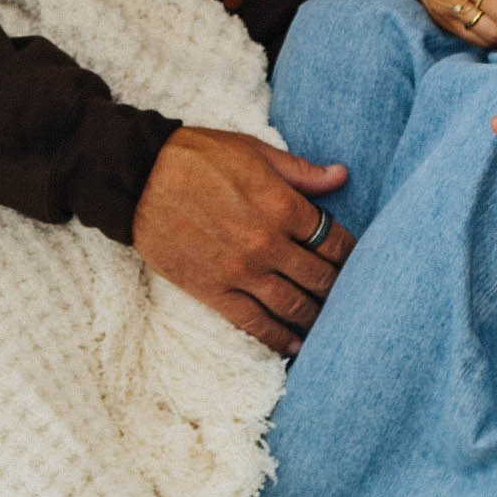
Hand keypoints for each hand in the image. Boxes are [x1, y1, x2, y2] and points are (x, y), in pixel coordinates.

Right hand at [133, 126, 352, 351]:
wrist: (137, 177)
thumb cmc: (197, 157)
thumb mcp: (254, 151)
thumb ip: (301, 171)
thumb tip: (342, 176)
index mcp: (283, 206)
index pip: (335, 241)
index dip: (353, 254)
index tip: (359, 261)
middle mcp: (268, 244)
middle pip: (321, 278)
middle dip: (340, 288)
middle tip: (352, 296)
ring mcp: (241, 272)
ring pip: (294, 306)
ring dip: (317, 316)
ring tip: (330, 322)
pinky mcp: (214, 291)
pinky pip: (255, 323)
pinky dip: (279, 338)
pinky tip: (297, 344)